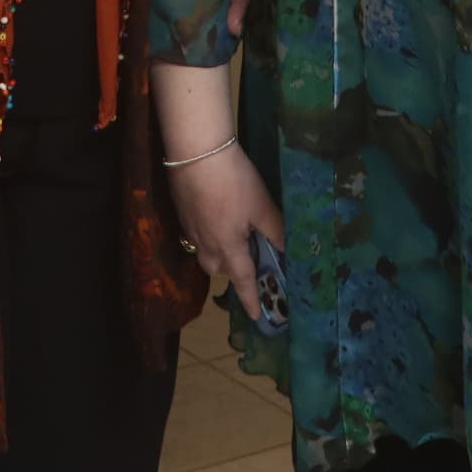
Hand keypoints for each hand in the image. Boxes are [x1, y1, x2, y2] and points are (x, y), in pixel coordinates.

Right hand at [165, 142, 284, 324]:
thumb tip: (290, 251)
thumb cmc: (234, 182)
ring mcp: (190, 226)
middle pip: (216, 268)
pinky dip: (207, 232)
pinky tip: (214, 214)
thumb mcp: (262, 206)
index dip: (251, 299)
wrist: (196, 153)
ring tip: (230, 236)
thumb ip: (276, 230)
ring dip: (216, 252)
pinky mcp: (181, 210)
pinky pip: (195, 233)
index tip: (257, 317)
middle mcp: (205, 243)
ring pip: (202, 251)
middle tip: (245, 258)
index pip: (242, 280)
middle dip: (229, 271)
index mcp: (228, 246)